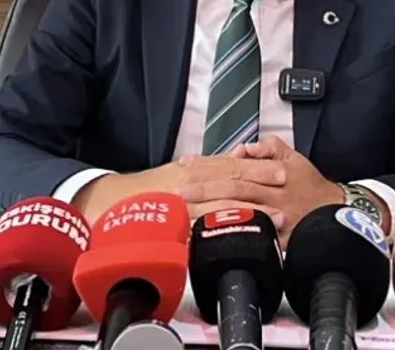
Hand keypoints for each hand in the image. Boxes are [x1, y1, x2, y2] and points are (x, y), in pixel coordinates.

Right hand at [74, 154, 287, 227]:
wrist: (110, 204)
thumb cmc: (148, 191)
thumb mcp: (179, 173)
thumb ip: (207, 169)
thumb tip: (237, 160)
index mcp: (192, 169)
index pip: (231, 164)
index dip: (258, 167)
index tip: (281, 169)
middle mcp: (188, 182)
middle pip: (230, 180)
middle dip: (259, 182)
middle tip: (285, 185)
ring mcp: (180, 204)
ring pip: (220, 203)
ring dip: (250, 208)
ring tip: (274, 216)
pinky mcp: (173, 226)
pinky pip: (200, 228)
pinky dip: (220, 230)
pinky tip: (238, 235)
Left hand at [179, 135, 343, 245]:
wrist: (334, 212)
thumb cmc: (310, 185)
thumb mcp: (294, 158)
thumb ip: (270, 148)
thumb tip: (244, 148)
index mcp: (271, 172)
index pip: (234, 166)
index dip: (208, 165)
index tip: (184, 165)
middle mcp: (269, 193)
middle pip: (232, 188)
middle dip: (202, 188)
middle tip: (177, 189)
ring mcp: (272, 216)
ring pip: (238, 210)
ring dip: (210, 210)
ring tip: (186, 211)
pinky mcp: (276, 237)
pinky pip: (250, 235)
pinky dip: (231, 234)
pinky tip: (211, 236)